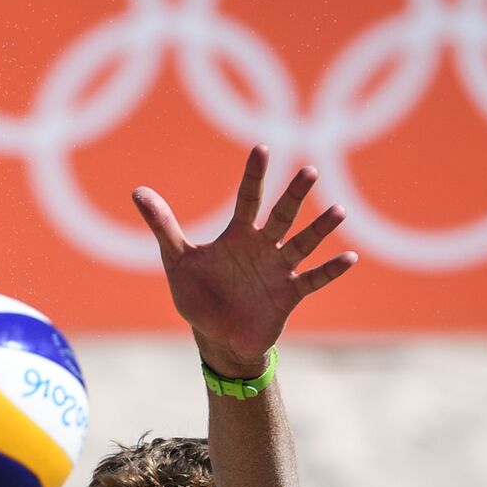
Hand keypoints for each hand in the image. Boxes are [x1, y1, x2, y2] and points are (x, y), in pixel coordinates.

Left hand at [132, 145, 356, 375]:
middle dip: (294, 195)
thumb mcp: (177, 261)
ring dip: (319, 229)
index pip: (248, 198)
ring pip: (301, 243)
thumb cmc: (199, 296)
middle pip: (281, 215)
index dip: (254, 175)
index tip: (262, 148)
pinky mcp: (288, 294)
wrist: (218, 338)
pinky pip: (313, 279)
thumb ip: (164, 227)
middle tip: (308, 170)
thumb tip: (137, 192)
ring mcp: (278, 270)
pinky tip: (349, 257)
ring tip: (338, 210)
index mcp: (237, 236)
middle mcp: (262, 247)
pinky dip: (330, 270)